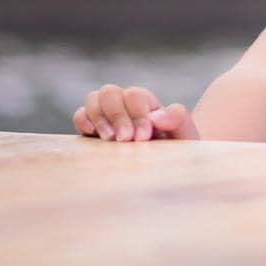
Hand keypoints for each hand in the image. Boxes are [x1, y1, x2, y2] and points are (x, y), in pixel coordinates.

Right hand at [72, 84, 200, 141]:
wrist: (166, 172)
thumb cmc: (177, 152)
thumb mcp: (185, 136)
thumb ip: (178, 119)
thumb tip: (157, 115)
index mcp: (147, 104)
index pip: (136, 96)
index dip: (137, 113)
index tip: (143, 136)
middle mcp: (124, 105)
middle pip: (111, 93)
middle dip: (117, 115)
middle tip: (125, 139)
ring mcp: (107, 116)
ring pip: (94, 99)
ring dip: (99, 117)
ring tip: (109, 140)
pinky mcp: (92, 131)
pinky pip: (81, 114)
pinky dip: (83, 120)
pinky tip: (93, 135)